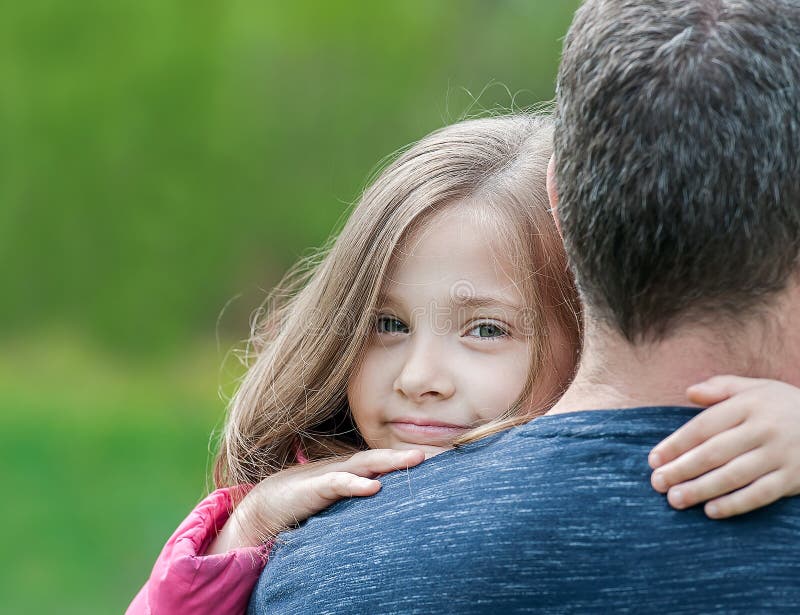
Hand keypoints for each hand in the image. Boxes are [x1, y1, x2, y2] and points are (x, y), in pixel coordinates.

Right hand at [207, 448, 424, 552]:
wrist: (265, 506)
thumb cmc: (303, 502)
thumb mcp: (338, 499)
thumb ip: (359, 497)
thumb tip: (385, 500)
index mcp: (353, 471)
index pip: (386, 462)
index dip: (409, 459)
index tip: (441, 459)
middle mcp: (346, 468)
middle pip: (382, 458)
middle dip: (408, 454)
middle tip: (438, 452)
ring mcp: (331, 474)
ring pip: (367, 464)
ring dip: (392, 461)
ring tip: (415, 459)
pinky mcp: (315, 487)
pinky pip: (339, 483)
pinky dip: (357, 483)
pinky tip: (374, 487)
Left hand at [648, 375, 799, 518]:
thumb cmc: (783, 406)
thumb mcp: (756, 388)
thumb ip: (721, 387)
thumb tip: (689, 392)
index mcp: (749, 405)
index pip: (704, 426)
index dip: (676, 444)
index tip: (654, 459)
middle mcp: (764, 429)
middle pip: (714, 452)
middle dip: (681, 469)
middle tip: (657, 483)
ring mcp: (780, 455)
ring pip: (734, 476)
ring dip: (701, 489)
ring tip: (675, 499)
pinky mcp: (794, 478)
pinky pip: (761, 494)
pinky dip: (735, 504)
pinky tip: (711, 511)